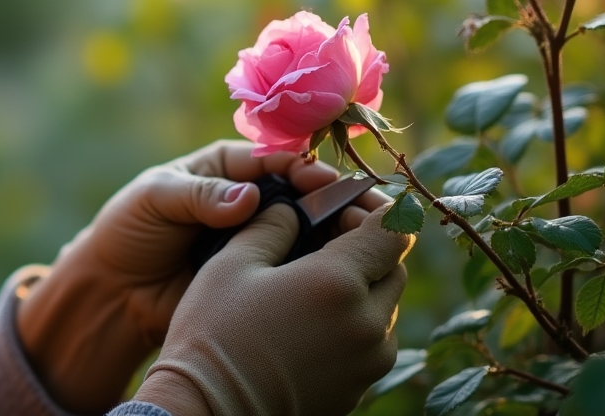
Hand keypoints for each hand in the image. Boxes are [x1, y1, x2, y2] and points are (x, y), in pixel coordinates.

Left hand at [15, 140, 385, 413]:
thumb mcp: (156, 199)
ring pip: (308, 232)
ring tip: (370, 242)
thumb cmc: (128, 230)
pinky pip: (295, 269)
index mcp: (228, 167)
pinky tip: (345, 276)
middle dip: (336, 201)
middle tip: (370, 212)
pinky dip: (320, 270)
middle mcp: (250, 199)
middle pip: (303, 194)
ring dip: (338, 235)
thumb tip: (246, 198)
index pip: (276, 160)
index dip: (305, 170)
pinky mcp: (260, 275)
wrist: (112, 291)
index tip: (329, 184)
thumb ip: (199, 196)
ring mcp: (259, 239)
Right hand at [135, 203, 413, 415]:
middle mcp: (367, 324)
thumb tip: (295, 209)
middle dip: (368, 249)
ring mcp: (368, 363)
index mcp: (339, 283)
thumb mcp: (233, 263)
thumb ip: (273, 225)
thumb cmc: (214, 334)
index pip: (392, 230)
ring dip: (362, 288)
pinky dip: (353, 324)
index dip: (372, 210)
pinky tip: (309, 321)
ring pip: (386, 309)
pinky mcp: (358, 389)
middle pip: (395, 269)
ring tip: (312, 285)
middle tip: (324, 242)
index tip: (342, 209)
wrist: (208, 411)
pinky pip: (372, 343)